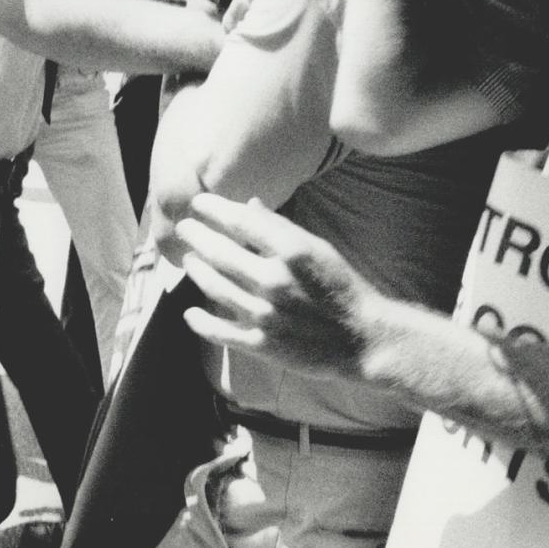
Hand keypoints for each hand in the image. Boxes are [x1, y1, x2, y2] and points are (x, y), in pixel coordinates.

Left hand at [175, 192, 385, 381]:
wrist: (364, 339)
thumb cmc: (342, 287)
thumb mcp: (318, 248)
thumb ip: (281, 228)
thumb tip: (248, 205)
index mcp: (291, 251)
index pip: (240, 222)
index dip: (213, 209)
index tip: (198, 203)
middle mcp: (274, 281)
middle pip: (220, 253)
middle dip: (196, 237)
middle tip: (184, 228)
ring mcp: (266, 314)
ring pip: (215, 288)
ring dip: (197, 271)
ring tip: (189, 261)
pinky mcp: (263, 344)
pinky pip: (222, 332)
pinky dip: (201, 322)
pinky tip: (190, 313)